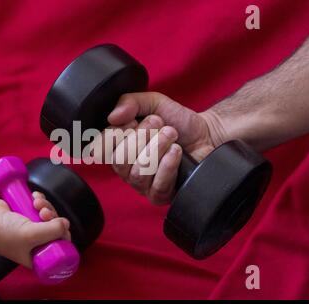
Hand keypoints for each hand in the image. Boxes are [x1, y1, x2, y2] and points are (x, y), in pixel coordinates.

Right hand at [0, 192, 70, 267]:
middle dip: (53, 216)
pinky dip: (40, 200)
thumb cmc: (3, 234)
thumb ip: (52, 231)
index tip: (58, 226)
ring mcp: (30, 227)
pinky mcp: (25, 213)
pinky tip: (35, 197)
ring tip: (37, 203)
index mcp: (37, 255)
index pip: (60, 245)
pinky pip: (40, 205)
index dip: (63, 234)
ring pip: (49, 214)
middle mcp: (35, 242)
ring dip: (46, 205)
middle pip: (56, 227)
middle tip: (43, 212)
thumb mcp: (32, 236)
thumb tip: (65, 223)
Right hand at [106, 92, 225, 204]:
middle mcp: (126, 168)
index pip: (101, 148)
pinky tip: (176, 152)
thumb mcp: (153, 103)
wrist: (206, 134)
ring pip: (138, 172)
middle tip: (160, 123)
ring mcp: (141, 184)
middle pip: (119, 160)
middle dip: (141, 137)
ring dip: (157, 148)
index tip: (134, 120)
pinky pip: (156, 185)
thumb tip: (112, 116)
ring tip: (172, 134)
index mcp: (118, 147)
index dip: (117, 132)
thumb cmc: (177, 121)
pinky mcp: (159, 195)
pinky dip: (167, 165)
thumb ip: (130, 102)